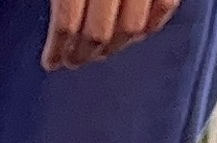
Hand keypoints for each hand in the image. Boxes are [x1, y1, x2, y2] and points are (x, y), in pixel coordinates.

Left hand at [45, 0, 179, 67]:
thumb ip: (62, 0)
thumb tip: (58, 32)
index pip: (66, 24)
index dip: (57, 48)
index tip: (51, 62)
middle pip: (98, 33)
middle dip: (83, 53)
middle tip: (74, 60)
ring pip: (132, 27)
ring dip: (116, 45)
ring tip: (102, 49)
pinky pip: (165, 7)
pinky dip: (151, 25)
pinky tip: (136, 34)